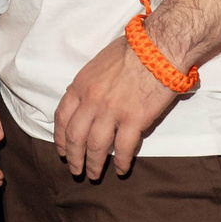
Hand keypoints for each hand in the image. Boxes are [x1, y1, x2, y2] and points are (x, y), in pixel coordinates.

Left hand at [53, 33, 179, 177]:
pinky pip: (124, 147)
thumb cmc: (134, 48)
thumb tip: (89, 97)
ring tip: (94, 175)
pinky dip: (122, 162)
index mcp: (81, 85)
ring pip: (96, 146)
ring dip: (94, 164)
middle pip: (76, 136)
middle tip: (75, 170)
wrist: (160, 45)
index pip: (62, 117)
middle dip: (74, 157)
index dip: (60, 137)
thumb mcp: (99, 63)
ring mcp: (112, 111)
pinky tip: (121, 170)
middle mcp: (92, 101)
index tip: (62, 150)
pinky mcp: (135, 119)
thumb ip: (91, 83)